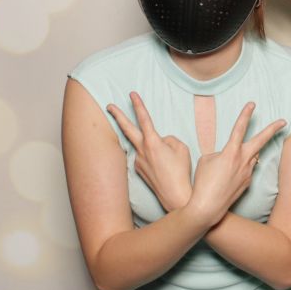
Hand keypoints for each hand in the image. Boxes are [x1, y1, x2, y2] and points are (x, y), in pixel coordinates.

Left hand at [107, 92, 192, 211]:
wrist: (176, 195)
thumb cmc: (181, 171)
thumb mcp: (181, 148)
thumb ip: (169, 139)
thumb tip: (161, 141)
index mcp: (153, 142)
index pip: (144, 119)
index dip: (138, 105)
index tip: (132, 94)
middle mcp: (142, 150)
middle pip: (127, 129)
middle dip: (118, 115)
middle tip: (109, 105)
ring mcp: (138, 161)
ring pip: (142, 146)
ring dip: (152, 148)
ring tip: (167, 161)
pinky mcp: (139, 170)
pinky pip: (145, 158)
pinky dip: (153, 158)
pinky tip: (163, 168)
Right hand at [190, 102, 285, 226]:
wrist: (207, 207)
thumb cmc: (202, 182)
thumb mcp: (206, 161)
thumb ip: (219, 153)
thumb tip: (228, 155)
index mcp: (231, 152)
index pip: (240, 128)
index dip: (246, 114)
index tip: (252, 104)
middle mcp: (243, 161)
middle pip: (261, 140)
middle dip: (272, 129)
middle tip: (283, 121)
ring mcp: (247, 172)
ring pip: (253, 156)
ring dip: (248, 153)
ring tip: (230, 162)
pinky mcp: (247, 182)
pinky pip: (247, 169)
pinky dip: (240, 168)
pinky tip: (228, 177)